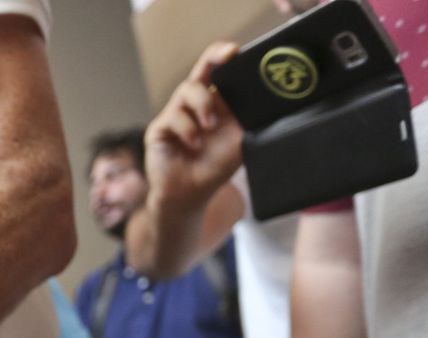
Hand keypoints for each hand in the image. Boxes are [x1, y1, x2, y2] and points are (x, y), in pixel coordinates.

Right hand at [145, 43, 243, 212]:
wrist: (190, 196)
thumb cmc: (214, 168)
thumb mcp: (240, 139)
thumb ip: (248, 116)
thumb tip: (267, 94)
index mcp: (217, 104)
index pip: (221, 73)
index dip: (228, 58)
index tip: (238, 52)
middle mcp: (196, 104)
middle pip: (202, 68)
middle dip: (215, 56)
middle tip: (229, 54)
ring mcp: (176, 114)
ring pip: (188, 88)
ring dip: (203, 104)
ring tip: (210, 126)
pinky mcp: (159, 128)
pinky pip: (174, 116)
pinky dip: (188, 130)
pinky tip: (194, 145)